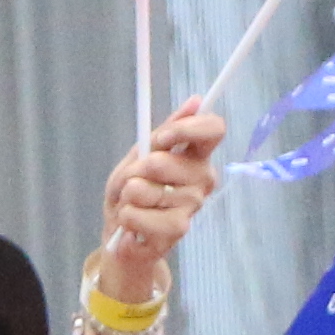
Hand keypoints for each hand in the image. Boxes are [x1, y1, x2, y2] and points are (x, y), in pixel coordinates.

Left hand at [89, 106, 227, 299]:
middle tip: (134, 183)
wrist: (122, 233)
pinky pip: (139, 216)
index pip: (213, 129)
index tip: (160, 139)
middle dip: (137, 171)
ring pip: (146, 190)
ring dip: (128, 197)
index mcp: (196, 154)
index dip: (185, 129)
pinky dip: (126, 218)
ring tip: (133, 205)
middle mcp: (202, 178)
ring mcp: (192, 205)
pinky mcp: (178, 230)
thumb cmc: (133, 192)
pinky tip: (132, 225)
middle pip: (166, 161)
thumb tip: (196, 100)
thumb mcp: (139, 155)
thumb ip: (164, 131)